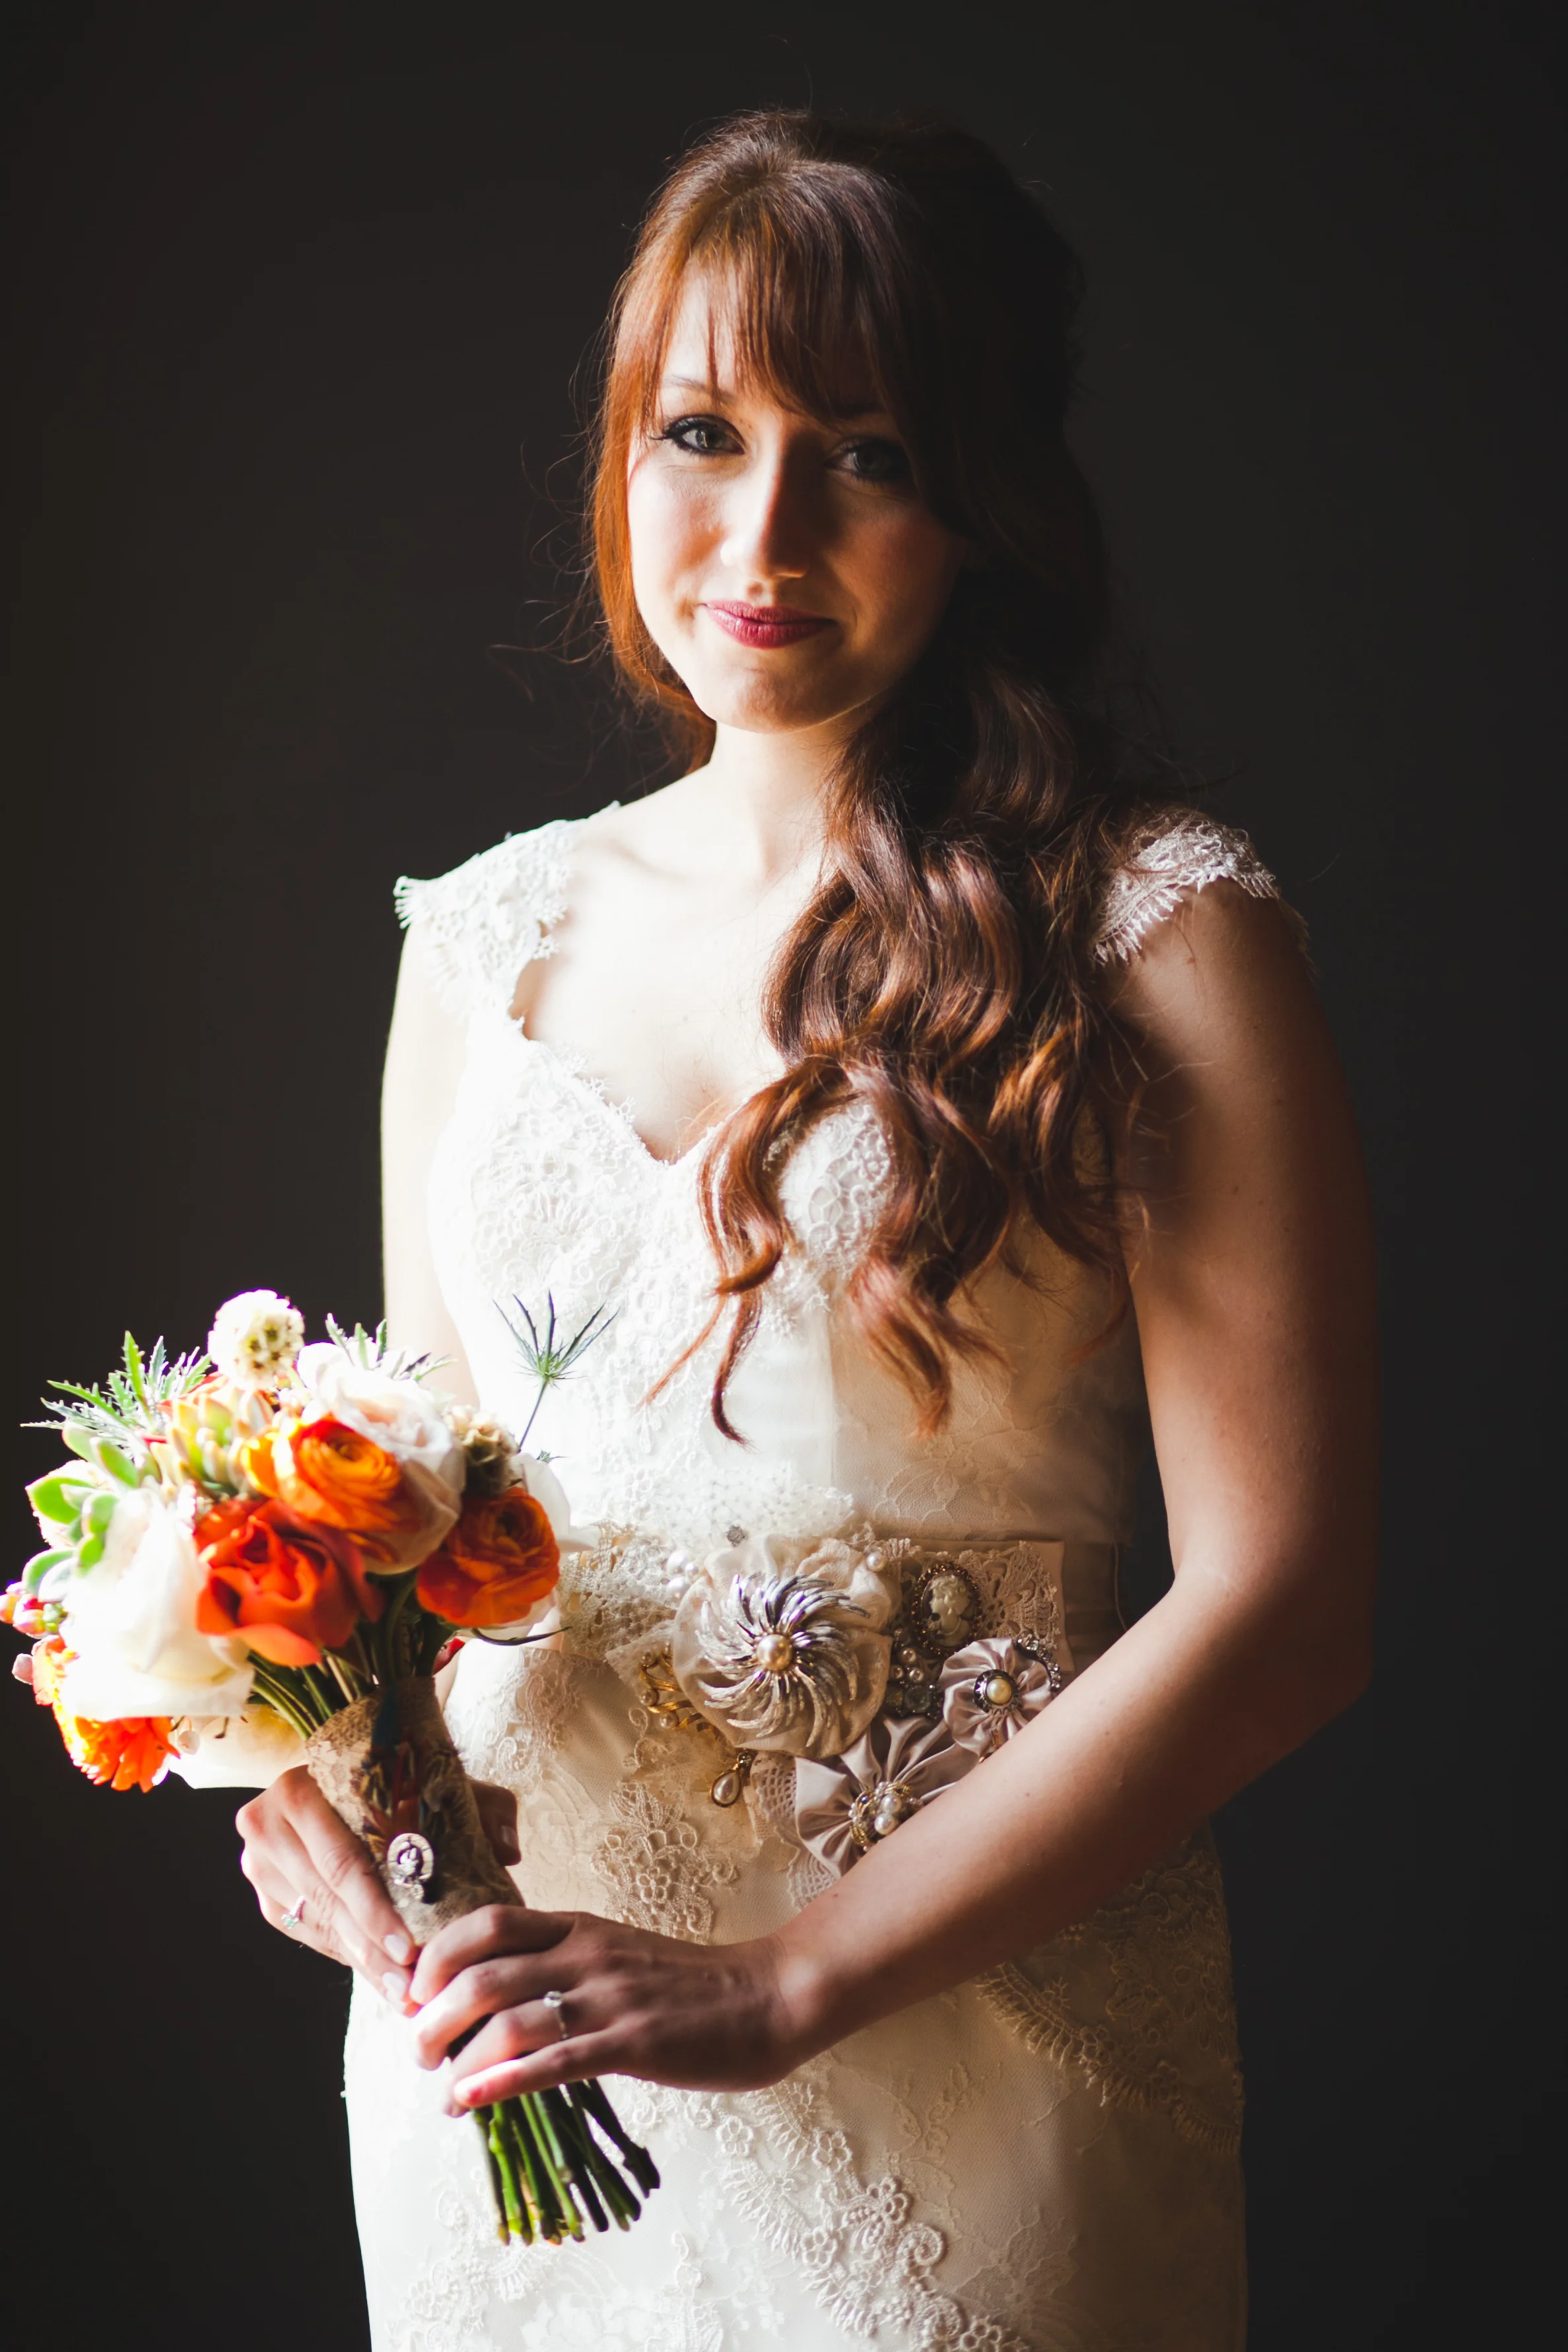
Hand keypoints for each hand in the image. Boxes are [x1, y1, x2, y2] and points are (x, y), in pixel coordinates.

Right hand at [235, 1767, 521, 2004]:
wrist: (347, 1778)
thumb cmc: (401, 1779)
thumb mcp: (442, 1780)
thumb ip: (482, 1806)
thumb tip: (508, 1849)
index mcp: (301, 1785)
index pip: (342, 1859)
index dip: (377, 1908)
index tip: (409, 1948)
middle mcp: (269, 1824)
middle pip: (329, 1900)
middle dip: (374, 1950)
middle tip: (413, 1989)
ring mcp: (261, 1863)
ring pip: (320, 1924)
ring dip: (364, 1963)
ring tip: (404, 1997)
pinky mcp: (268, 1894)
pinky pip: (311, 1933)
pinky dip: (349, 1955)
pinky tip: (381, 1978)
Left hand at [404, 1903, 808, 2108]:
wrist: (765, 1998)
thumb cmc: (687, 1985)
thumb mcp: (615, 1954)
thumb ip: (562, 1964)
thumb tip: (497, 1996)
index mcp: (577, 1927)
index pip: (486, 1923)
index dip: (437, 1957)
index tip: (414, 1994)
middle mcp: (585, 1954)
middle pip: (480, 1973)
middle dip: (431, 2017)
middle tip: (419, 2051)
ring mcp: (608, 1998)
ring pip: (507, 2021)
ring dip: (457, 2060)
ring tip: (442, 2089)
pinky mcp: (632, 2042)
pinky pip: (553, 2062)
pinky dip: (501, 2083)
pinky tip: (472, 2101)